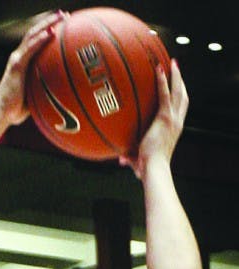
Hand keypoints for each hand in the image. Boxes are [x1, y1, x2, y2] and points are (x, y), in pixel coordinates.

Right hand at [0, 10, 65, 125]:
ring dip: (47, 24)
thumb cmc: (14, 111)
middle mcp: (18, 57)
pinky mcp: (16, 65)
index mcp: (22, 62)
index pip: (35, 41)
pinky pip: (30, 48)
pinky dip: (40, 39)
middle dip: (50, 21)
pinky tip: (51, 32)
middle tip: (65, 15)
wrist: (1, 114)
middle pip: (35, 33)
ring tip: (61, 16)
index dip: (48, 29)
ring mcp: (16, 59)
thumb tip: (59, 97)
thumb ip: (43, 92)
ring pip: (33, 35)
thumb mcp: (33, 99)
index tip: (63, 24)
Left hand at [119, 61, 187, 177]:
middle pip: (183, 96)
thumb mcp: (139, 159)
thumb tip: (120, 159)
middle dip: (181, 81)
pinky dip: (163, 81)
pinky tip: (159, 69)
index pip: (180, 109)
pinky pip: (165, 94)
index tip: (178, 87)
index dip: (180, 96)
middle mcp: (177, 122)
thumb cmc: (148, 168)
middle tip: (176, 68)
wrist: (153, 169)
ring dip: (176, 76)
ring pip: (178, 91)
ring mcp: (173, 119)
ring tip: (172, 62)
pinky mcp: (165, 118)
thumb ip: (130, 156)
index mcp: (174, 130)